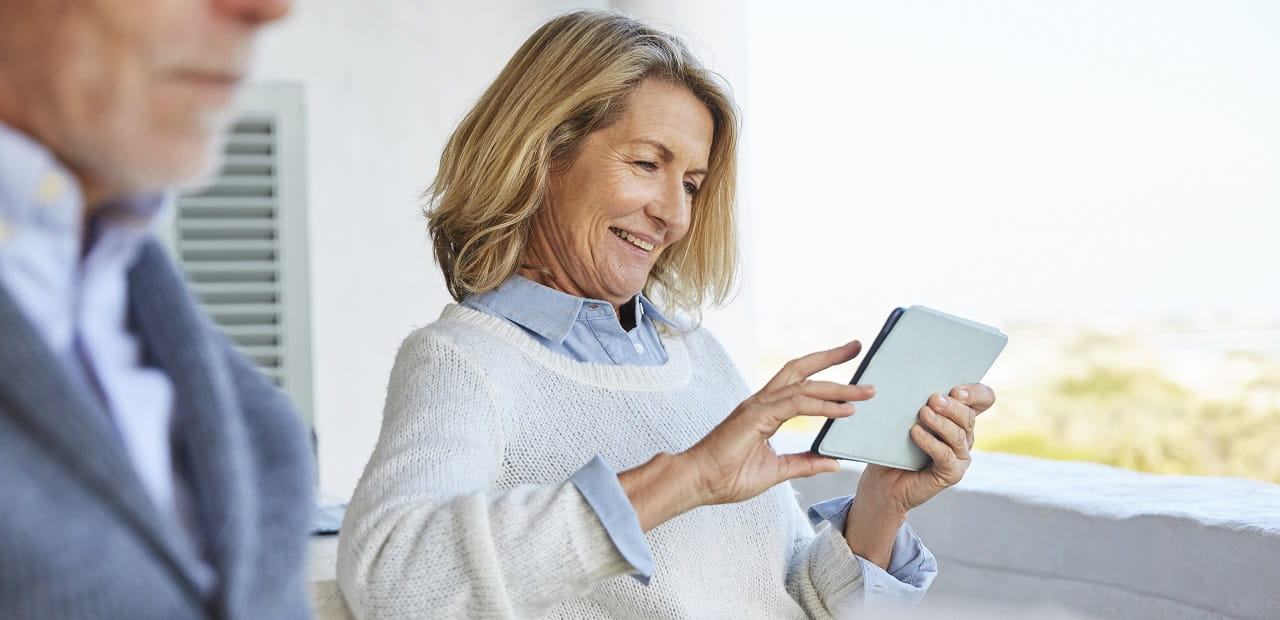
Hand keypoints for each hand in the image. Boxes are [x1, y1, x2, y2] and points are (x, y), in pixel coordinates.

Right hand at [620, 340, 874, 530]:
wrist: (699, 482)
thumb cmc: (728, 477)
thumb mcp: (777, 471)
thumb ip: (804, 464)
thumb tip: (833, 462)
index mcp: (765, 411)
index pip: (799, 383)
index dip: (824, 373)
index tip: (850, 369)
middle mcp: (763, 402)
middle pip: (801, 369)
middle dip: (830, 357)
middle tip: (857, 346)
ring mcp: (759, 406)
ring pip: (804, 386)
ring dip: (837, 386)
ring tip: (865, 390)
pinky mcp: (757, 416)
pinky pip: (796, 404)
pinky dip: (822, 405)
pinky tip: (844, 410)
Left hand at [842, 383, 995, 566]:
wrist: (883, 480)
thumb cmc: (894, 445)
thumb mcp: (904, 417)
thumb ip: (916, 401)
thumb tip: (911, 379)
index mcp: (959, 417)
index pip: (984, 399)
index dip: (976, 393)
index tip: (956, 389)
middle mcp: (965, 436)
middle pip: (969, 416)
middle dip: (952, 406)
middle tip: (933, 399)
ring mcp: (960, 456)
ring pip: (959, 435)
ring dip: (941, 423)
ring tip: (923, 413)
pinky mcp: (952, 473)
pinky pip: (946, 455)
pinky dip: (930, 442)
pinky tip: (915, 433)